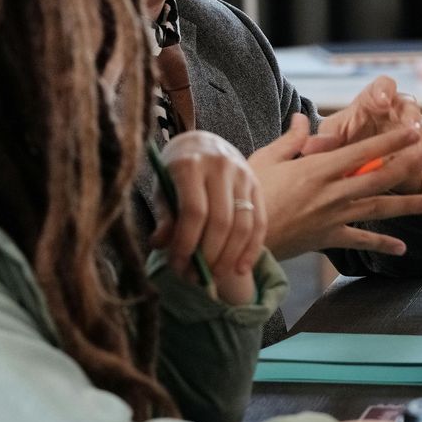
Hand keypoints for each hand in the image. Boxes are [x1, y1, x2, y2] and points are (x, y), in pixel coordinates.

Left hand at [154, 130, 264, 302]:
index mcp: (190, 165)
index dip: (187, 243)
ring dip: (230, 256)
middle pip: (221, 220)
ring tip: (214, 276)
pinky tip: (240, 269)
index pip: (193, 211)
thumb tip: (161, 245)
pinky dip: (251, 249)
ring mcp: (243, 175)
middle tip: (196, 277)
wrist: (201, 144)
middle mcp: (221, 166)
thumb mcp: (162, 188)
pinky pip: (259, 222)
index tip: (178, 265)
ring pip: (243, 224)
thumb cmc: (175, 171)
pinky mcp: (257, 185)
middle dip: (209, 255)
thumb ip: (164, 216)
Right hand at [249, 115, 421, 260]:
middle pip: (379, 177)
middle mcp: (331, 192)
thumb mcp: (266, 159)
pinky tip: (403, 248)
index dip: (391, 141)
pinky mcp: (327, 238)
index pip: (363, 151)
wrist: (236, 237)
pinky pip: (360, 241)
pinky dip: (382, 245)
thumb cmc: (247, 194)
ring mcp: (332, 216)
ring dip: (408, 205)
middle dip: (408, 166)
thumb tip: (300, 117)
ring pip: (378, 209)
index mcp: (318, 168)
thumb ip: (290, 140)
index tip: (413, 132)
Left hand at [315, 77, 421, 197]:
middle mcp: (399, 111)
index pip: (384, 85)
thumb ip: (324, 140)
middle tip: (411, 129)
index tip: (381, 101)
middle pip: (411, 108)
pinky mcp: (421, 155)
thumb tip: (310, 147)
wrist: (358, 154)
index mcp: (376, 99)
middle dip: (411, 120)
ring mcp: (415, 132)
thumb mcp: (333, 136)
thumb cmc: (346, 136)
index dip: (384, 91)